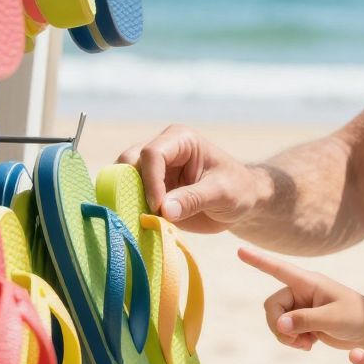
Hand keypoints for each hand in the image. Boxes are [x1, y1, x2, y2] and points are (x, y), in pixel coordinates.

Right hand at [118, 126, 266, 234]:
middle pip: (128, 162)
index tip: (159, 206)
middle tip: (142, 212)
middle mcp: (161, 150)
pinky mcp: (148, 189)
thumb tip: (165, 210)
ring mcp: (152, 170)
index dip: (151, 180)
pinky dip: (130, 209)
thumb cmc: (237, 189)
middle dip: (131, 187)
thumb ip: (194, 199)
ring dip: (127, 199)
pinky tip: (139, 223)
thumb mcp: (222, 194)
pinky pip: (129, 197)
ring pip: (122, 180)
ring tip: (139, 219)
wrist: (241, 202)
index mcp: (180, 140)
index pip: (153, 154)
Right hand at [238, 247, 363, 350]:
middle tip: (295, 340)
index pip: (279, 269)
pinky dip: (292, 341)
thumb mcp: (332, 318)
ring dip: (286, 337)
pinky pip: (284, 331)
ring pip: (276, 321)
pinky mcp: (303, 321)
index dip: (258, 261)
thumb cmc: (356, 317)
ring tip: (307, 344)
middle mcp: (301, 291)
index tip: (239, 251)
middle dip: (279, 326)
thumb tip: (280, 325)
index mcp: (309, 282)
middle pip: (271, 307)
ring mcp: (300, 306)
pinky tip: (310, 345)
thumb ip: (305, 320)